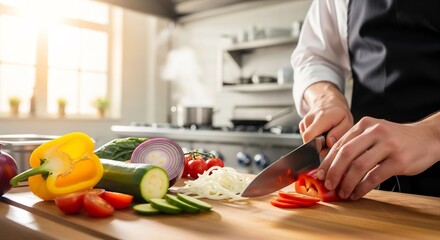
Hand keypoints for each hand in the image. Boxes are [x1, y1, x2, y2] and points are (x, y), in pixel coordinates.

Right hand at [300, 82, 353, 155]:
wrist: (328, 101)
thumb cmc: (339, 113)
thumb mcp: (347, 122)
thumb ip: (339, 134)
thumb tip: (328, 143)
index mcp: (321, 118)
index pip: (308, 136)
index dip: (316, 146)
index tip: (327, 146)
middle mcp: (309, 119)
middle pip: (308, 140)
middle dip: (318, 145)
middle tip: (329, 140)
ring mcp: (304, 122)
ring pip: (307, 140)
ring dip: (317, 141)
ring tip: (325, 134)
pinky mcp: (302, 125)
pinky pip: (306, 137)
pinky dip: (314, 138)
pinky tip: (320, 132)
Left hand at [317, 114, 439, 199]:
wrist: (427, 138)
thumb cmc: (396, 139)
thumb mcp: (374, 134)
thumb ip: (355, 145)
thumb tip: (332, 166)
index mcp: (364, 125)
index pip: (340, 144)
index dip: (328, 161)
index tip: (320, 175)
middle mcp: (374, 132)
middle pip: (346, 154)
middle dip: (334, 172)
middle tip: (329, 185)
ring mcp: (388, 145)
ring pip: (359, 166)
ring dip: (347, 182)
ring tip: (343, 192)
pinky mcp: (399, 160)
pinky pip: (374, 176)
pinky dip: (362, 187)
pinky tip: (357, 193)